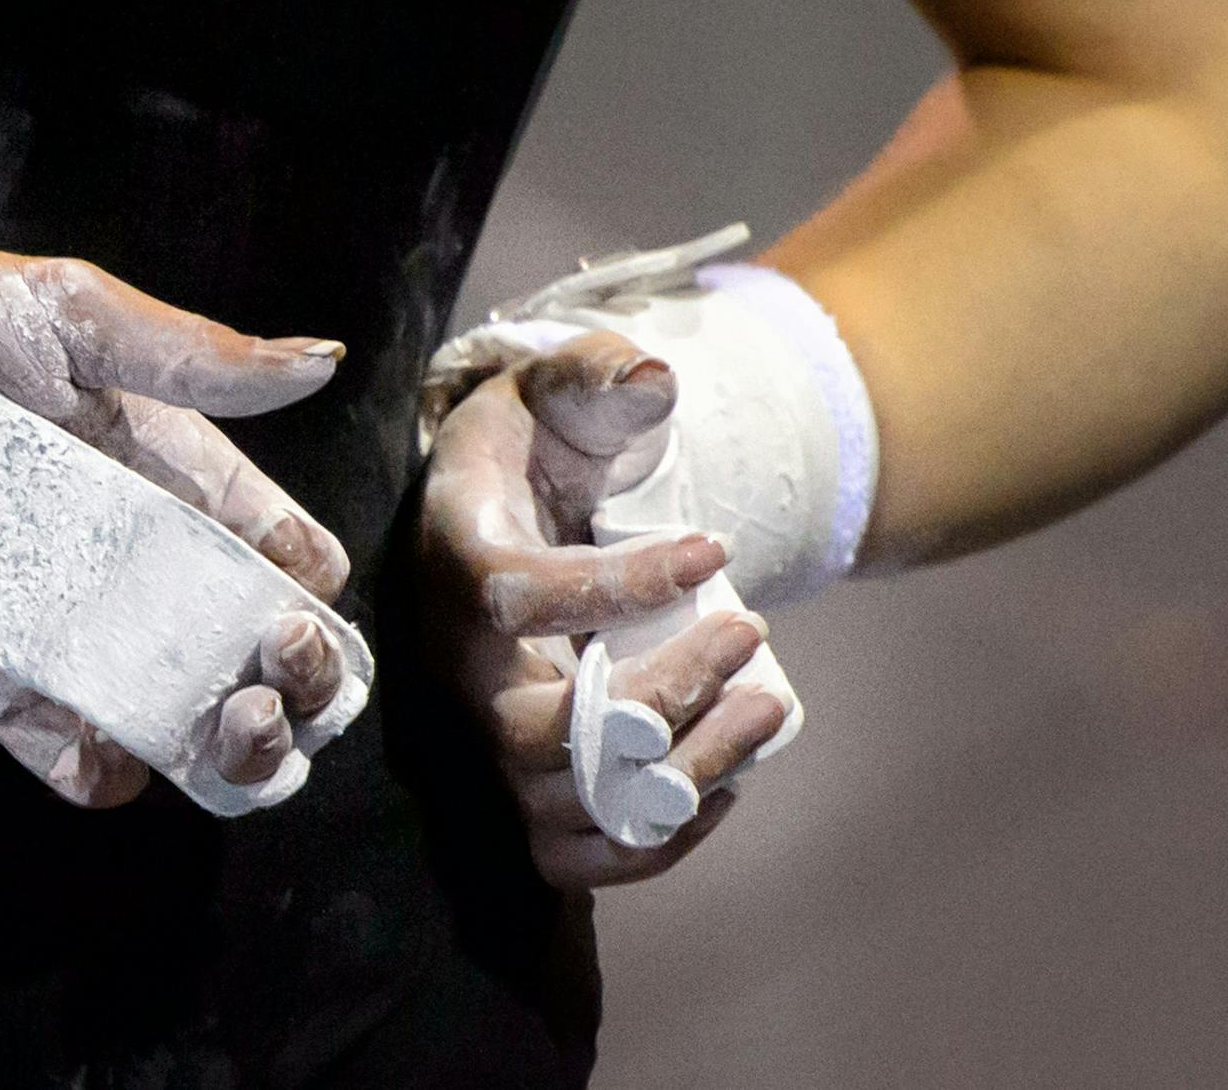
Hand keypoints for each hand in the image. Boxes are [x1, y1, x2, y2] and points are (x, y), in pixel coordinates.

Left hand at [0, 241, 351, 807]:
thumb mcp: (83, 317)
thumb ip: (202, 355)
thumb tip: (325, 358)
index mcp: (185, 484)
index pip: (288, 558)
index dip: (313, 589)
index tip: (300, 596)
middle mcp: (144, 571)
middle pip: (263, 658)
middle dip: (305, 681)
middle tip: (275, 668)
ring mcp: (77, 634)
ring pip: (188, 726)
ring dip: (235, 749)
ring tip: (234, 723)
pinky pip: (71, 757)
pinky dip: (104, 774)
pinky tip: (122, 755)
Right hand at [416, 329, 786, 886]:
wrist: (504, 507)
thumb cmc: (533, 445)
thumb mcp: (554, 388)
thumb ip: (598, 373)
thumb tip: (656, 376)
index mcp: (458, 561)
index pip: (518, 597)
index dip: (619, 586)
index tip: (713, 547)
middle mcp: (464, 666)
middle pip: (539, 734)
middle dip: (664, 697)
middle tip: (751, 631)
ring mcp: (494, 732)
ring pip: (565, 805)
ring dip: (681, 775)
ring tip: (768, 704)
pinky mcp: (531, 779)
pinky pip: (573, 854)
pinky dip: (654, 843)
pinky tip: (729, 780)